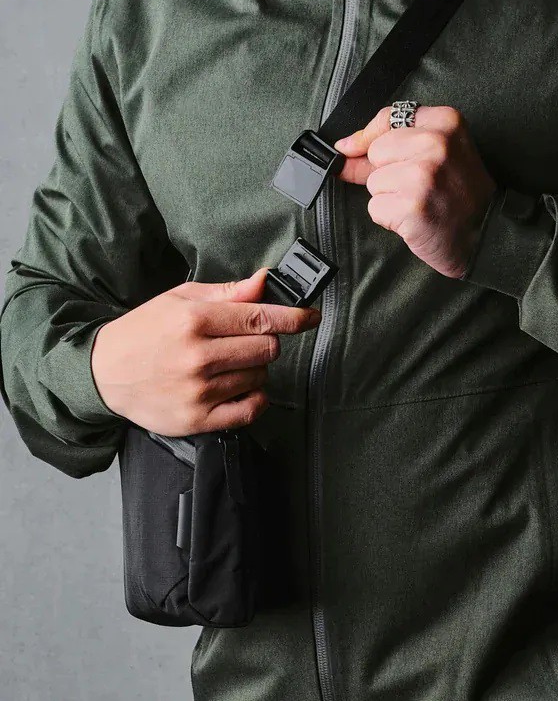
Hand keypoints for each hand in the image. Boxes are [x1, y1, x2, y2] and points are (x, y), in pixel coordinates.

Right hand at [91, 269, 320, 435]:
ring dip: (255, 368)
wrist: (105, 373)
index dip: (293, 317)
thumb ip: (227, 293)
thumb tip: (264, 281)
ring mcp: (198, 392)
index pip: (261, 317)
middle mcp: (198, 357)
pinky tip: (240, 387)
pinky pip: (250, 410)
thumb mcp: (180, 300)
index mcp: (194, 321)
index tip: (310, 317)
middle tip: (246, 340)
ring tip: (228, 363)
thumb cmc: (145, 331)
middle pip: (267, 349)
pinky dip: (255, 398)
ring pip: (260, 377)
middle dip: (266, 341)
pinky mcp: (197, 420)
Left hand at [334, 105, 497, 278]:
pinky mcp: (412, 206)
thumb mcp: (439, 155)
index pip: (388, 118)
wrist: (485, 235)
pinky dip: (390, 218)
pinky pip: (376, 208)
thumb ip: (392, 146)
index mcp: (446, 123)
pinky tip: (415, 218)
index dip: (368, 137)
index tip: (353, 149)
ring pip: (374, 182)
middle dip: (387, 172)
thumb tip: (344, 148)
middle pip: (376, 151)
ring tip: (419, 202)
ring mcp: (423, 175)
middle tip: (417, 186)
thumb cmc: (460, 196)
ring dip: (390, 198)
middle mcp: (435, 144)